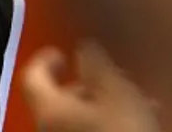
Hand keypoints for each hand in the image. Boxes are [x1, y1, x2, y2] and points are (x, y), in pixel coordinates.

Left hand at [22, 42, 160, 131]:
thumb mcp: (117, 94)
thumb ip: (97, 66)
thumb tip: (83, 47)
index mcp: (49, 108)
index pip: (32, 76)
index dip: (44, 60)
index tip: (61, 53)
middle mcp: (48, 128)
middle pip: (60, 99)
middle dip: (90, 85)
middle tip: (117, 78)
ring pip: (78, 118)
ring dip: (104, 105)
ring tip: (139, 103)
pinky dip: (105, 123)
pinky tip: (136, 124)